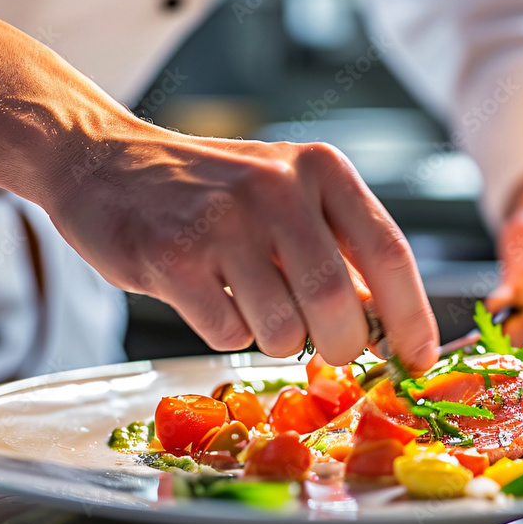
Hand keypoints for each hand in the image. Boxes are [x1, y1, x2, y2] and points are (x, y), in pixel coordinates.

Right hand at [0, 0, 437, 370]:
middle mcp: (278, 187)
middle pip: (340, 305)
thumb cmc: (211, 194)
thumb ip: (339, 251)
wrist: (104, 163)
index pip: (390, 254)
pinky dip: (225, 333)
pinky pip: (228, 335)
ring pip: (284, 330)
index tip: (418, 361)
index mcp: (320, 170)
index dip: (412, 318)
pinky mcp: (173, 256)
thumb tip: (390, 326)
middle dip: (342, 347)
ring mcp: (224, 220)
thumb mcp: (289, 198)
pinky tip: (205, 296)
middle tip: (325, 348)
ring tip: (247, 300)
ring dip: (274, 337)